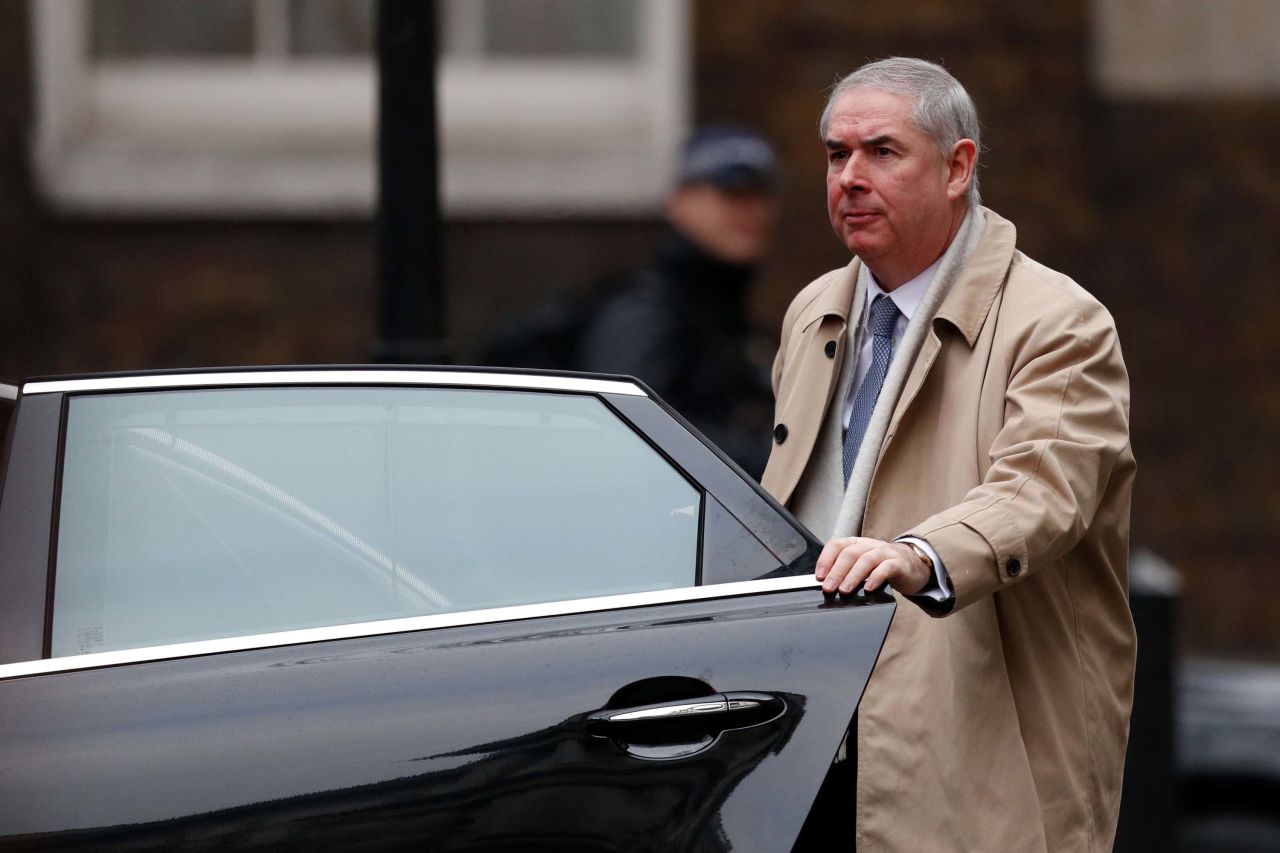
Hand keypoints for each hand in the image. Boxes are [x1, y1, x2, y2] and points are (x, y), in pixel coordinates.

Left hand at [816, 537, 931, 595]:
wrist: (913, 565)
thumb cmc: (883, 566)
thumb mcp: (862, 565)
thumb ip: (846, 571)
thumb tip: (826, 584)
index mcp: (857, 544)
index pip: (837, 545)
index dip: (826, 559)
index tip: (819, 576)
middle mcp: (869, 545)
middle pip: (850, 553)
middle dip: (836, 571)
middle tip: (828, 587)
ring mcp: (885, 553)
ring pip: (866, 559)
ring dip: (853, 576)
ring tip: (844, 590)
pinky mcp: (899, 564)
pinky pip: (886, 567)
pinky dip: (876, 577)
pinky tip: (869, 588)